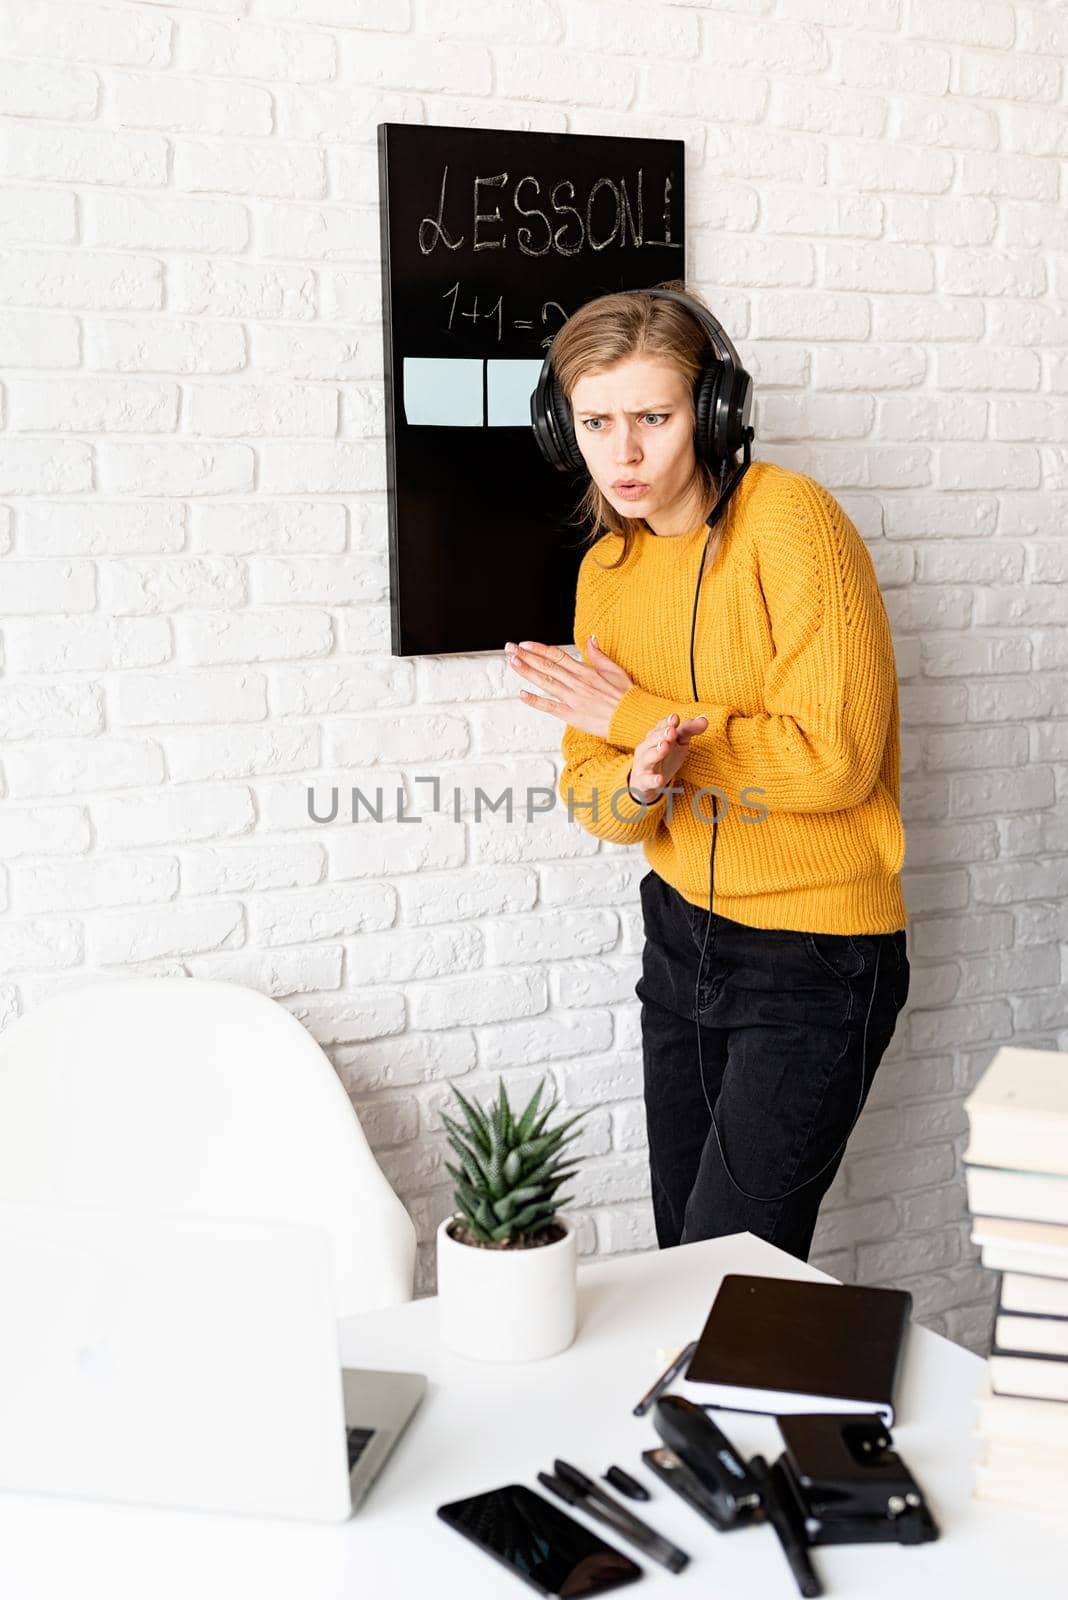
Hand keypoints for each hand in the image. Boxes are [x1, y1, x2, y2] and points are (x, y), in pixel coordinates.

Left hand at [505, 636, 633, 738]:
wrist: (632, 716)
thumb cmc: (626, 696)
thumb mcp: (614, 669)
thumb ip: (599, 654)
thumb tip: (591, 638)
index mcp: (585, 671)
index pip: (557, 655)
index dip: (539, 648)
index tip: (525, 644)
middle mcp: (576, 682)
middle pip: (546, 666)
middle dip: (526, 656)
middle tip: (510, 648)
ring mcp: (573, 698)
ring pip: (545, 682)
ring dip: (527, 671)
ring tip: (512, 662)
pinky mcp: (572, 715)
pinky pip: (550, 706)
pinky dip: (535, 700)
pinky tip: (522, 694)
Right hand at [627, 713, 708, 802]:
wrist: (644, 783)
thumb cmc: (665, 758)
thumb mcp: (678, 743)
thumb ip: (689, 730)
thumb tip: (705, 719)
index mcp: (655, 736)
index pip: (660, 726)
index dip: (667, 722)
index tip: (675, 718)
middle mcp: (647, 748)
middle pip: (653, 739)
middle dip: (662, 734)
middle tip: (671, 731)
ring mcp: (644, 765)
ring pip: (648, 757)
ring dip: (656, 752)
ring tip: (665, 747)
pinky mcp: (643, 782)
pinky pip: (647, 781)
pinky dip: (653, 780)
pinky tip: (660, 780)